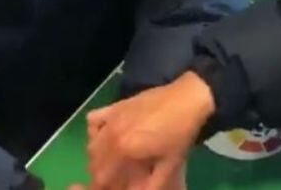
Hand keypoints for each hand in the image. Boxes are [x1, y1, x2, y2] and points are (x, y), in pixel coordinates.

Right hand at [84, 71, 214, 189]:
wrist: (188, 99)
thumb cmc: (180, 133)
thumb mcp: (169, 165)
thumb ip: (151, 185)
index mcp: (124, 151)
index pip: (102, 177)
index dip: (108, 185)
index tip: (119, 184)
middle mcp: (112, 135)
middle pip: (94, 163)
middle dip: (103, 173)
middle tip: (120, 174)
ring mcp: (112, 118)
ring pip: (92, 144)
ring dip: (99, 155)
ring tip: (116, 158)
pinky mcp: (116, 105)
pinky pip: (93, 120)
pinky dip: (95, 130)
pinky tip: (108, 134)